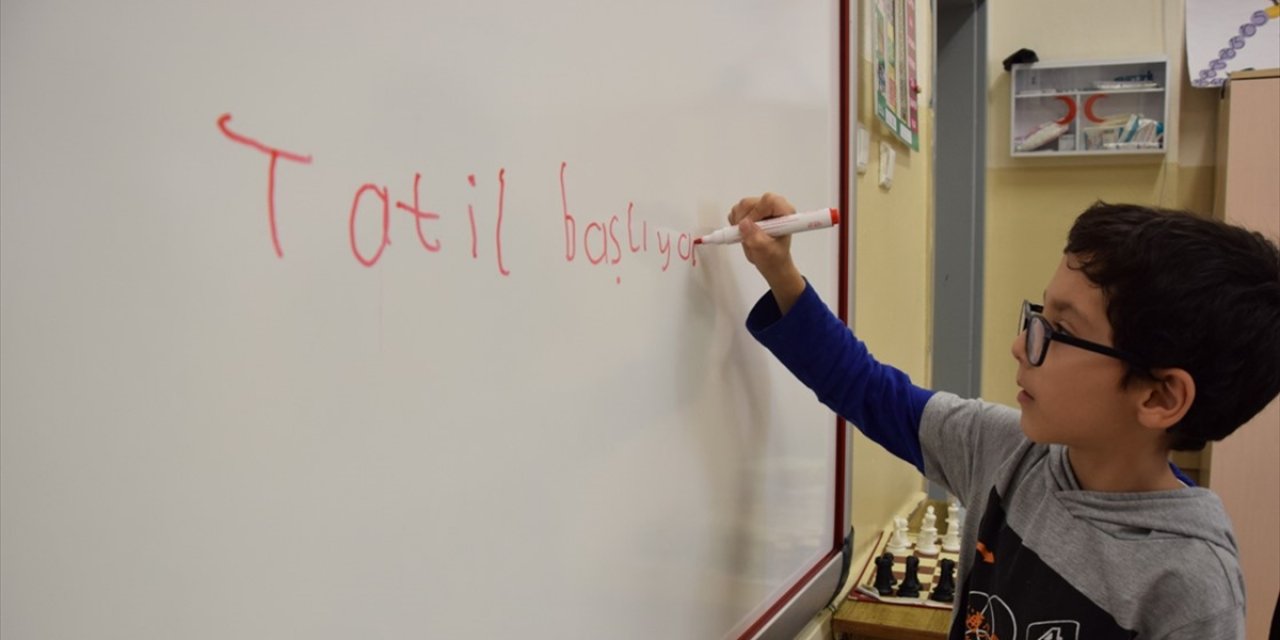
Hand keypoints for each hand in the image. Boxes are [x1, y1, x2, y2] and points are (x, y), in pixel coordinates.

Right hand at [728, 193, 804, 312]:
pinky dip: (735, 222)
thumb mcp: (766, 252)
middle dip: (744, 218)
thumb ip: (756, 238)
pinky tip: (743, 233)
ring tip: (746, 236)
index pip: (769, 201)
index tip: (752, 226)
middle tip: (745, 234)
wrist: (771, 262)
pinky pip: (736, 211)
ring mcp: (761, 208)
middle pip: (752, 202)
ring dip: (738, 221)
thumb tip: (744, 224)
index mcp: (784, 213)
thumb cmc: (774, 258)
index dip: (757, 212)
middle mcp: (773, 207)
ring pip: (742, 206)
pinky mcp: (750, 211)